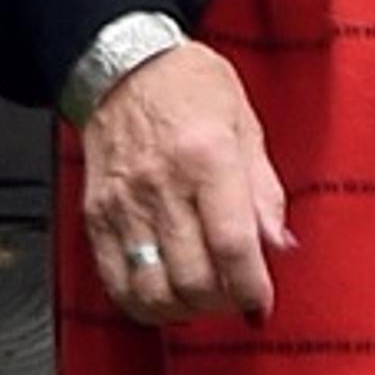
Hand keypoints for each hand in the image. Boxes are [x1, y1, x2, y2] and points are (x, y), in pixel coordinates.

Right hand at [80, 40, 293, 326]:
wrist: (122, 64)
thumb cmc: (187, 86)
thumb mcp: (246, 124)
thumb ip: (264, 191)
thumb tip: (277, 244)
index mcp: (207, 158)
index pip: (233, 246)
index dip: (252, 289)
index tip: (261, 305)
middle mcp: (162, 185)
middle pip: (194, 278)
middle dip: (223, 304)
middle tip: (235, 297)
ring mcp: (124, 204)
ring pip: (153, 290)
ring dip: (184, 310)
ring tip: (201, 299)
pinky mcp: (97, 215)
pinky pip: (115, 280)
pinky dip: (142, 302)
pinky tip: (164, 295)